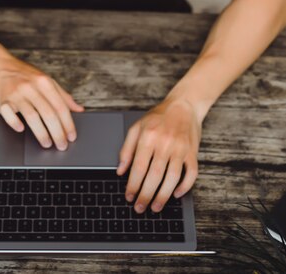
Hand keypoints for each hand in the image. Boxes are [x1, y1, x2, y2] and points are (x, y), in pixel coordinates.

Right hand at [0, 55, 84, 149]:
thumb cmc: (23, 74)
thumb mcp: (45, 80)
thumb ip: (62, 95)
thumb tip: (79, 109)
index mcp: (44, 82)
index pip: (60, 107)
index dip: (68, 124)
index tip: (71, 136)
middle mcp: (31, 87)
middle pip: (48, 114)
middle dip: (58, 133)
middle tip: (62, 145)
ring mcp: (16, 93)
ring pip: (32, 117)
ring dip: (41, 134)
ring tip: (47, 144)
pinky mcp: (2, 100)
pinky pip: (9, 115)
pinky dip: (15, 123)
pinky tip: (21, 130)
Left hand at [116, 98, 201, 212]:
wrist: (183, 105)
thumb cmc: (158, 117)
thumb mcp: (137, 127)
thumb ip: (127, 148)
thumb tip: (120, 170)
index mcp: (149, 137)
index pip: (139, 167)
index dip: (133, 185)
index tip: (129, 196)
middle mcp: (165, 143)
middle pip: (154, 176)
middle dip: (146, 195)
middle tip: (140, 208)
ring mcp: (181, 148)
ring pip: (172, 178)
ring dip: (163, 196)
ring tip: (156, 207)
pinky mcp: (193, 152)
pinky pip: (191, 173)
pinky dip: (185, 186)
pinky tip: (177, 195)